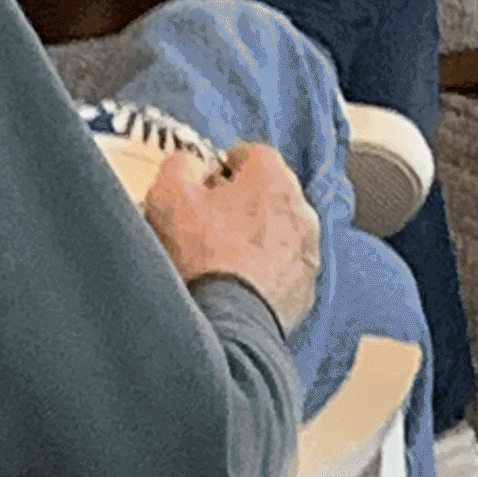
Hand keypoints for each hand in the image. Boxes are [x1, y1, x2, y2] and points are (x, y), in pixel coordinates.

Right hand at [143, 140, 319, 334]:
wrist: (227, 323)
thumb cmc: (201, 256)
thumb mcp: (169, 195)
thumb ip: (181, 165)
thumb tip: (190, 164)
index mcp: (273, 180)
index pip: (253, 153)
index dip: (224, 165)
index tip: (206, 182)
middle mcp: (301, 211)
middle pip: (270, 193)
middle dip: (242, 201)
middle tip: (208, 220)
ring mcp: (308, 253)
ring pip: (279, 232)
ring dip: (256, 237)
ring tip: (221, 258)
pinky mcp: (305, 289)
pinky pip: (283, 269)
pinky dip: (265, 271)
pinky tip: (236, 283)